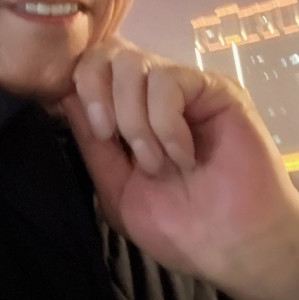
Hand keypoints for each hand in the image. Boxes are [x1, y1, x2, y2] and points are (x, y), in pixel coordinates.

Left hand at [61, 37, 298, 299]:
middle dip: (97, 95)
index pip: (90, 66)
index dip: (79, 87)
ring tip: (155, 163)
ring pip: (133, 64)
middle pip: (106, 52)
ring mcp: (182, 85)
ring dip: (135, 120)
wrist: (233, 247)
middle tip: (111, 138)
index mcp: (125, 109)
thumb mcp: (117, 188)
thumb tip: (65, 97)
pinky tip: (183, 156)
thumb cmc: (176, 225)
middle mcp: (150, 90)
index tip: (91, 129)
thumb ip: (92, 144)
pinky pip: (168, 80)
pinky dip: (166, 123)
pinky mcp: (213, 87)